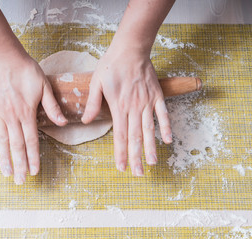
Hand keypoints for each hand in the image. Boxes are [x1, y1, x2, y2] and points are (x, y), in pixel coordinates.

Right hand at [0, 54, 66, 183]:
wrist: (2, 56)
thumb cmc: (25, 70)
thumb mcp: (44, 86)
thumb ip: (52, 106)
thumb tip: (63, 123)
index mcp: (27, 113)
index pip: (32, 141)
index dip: (33, 158)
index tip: (35, 171)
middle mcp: (12, 117)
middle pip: (16, 146)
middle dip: (20, 165)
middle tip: (20, 181)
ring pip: (1, 141)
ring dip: (4, 159)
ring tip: (6, 174)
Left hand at [82, 45, 171, 175]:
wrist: (130, 49)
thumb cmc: (111, 65)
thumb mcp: (96, 82)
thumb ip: (92, 103)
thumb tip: (86, 121)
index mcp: (118, 106)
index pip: (120, 135)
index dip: (120, 152)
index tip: (121, 167)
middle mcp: (134, 107)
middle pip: (135, 137)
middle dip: (136, 157)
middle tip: (139, 173)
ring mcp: (147, 102)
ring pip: (149, 129)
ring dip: (151, 147)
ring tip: (152, 163)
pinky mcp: (157, 95)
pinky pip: (163, 114)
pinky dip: (165, 127)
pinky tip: (167, 140)